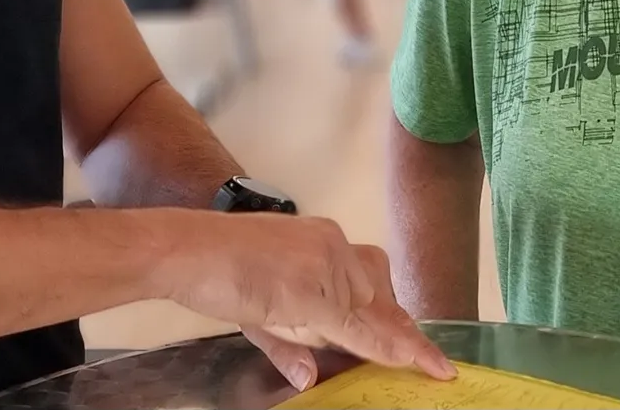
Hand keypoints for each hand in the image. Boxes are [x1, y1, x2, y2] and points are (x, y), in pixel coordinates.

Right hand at [160, 212, 455, 389]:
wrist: (188, 251)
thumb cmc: (216, 271)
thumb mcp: (259, 310)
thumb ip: (289, 344)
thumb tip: (307, 377)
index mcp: (321, 241)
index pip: (370, 279)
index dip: (396, 315)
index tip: (421, 341)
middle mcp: (331, 247)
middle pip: (379, 296)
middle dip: (400, 330)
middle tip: (431, 360)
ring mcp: (325, 268)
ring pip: (369, 313)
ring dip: (391, 341)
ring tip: (424, 363)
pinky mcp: (314, 292)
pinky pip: (355, 328)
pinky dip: (382, 347)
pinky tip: (408, 361)